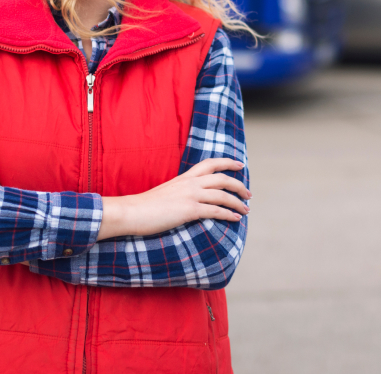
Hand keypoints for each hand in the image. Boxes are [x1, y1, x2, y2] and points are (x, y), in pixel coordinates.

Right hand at [98, 158, 250, 239]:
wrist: (132, 211)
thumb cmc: (145, 206)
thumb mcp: (166, 192)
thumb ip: (180, 192)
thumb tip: (189, 199)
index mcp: (184, 177)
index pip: (210, 163)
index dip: (227, 162)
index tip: (239, 164)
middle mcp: (190, 183)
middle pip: (222, 178)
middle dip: (238, 184)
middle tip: (248, 193)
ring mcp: (190, 195)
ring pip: (222, 194)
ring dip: (238, 202)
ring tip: (246, 209)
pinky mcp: (189, 210)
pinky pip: (215, 210)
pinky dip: (229, 214)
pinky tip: (236, 218)